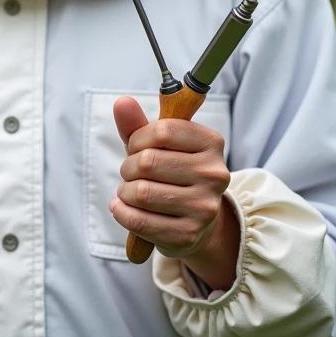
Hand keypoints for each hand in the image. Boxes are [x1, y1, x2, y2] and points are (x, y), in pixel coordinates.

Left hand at [110, 97, 238, 288]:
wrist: (194, 221)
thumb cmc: (171, 173)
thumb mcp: (157, 145)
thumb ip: (137, 124)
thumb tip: (122, 102)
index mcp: (211, 143)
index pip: (162, 131)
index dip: (137, 139)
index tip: (135, 147)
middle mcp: (214, 174)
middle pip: (148, 162)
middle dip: (128, 167)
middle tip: (131, 173)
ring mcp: (204, 207)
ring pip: (141, 192)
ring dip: (125, 191)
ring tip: (130, 192)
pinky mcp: (188, 235)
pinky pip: (138, 220)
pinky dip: (121, 212)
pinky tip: (122, 208)